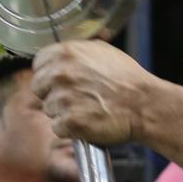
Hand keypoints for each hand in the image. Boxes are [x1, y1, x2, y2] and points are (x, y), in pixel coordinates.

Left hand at [30, 41, 156, 145]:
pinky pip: (58, 128)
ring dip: (63, 113)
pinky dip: (70, 129)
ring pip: (49, 109)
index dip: (48, 73)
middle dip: (52, 94)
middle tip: (75, 98)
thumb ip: (78, 52)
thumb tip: (62, 55)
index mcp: (66, 53)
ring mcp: (63, 99)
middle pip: (38, 87)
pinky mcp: (69, 122)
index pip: (39, 63)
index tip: (61, 81)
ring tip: (86, 110)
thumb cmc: (128, 79)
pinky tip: (87, 123)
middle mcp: (60, 74)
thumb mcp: (104, 51)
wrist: (144, 105)